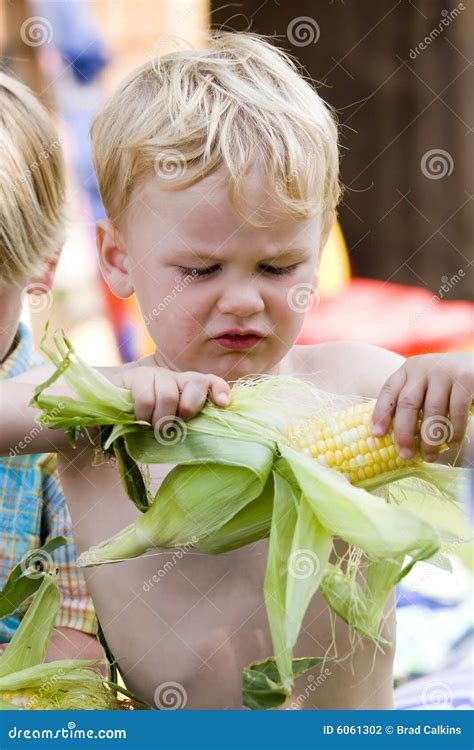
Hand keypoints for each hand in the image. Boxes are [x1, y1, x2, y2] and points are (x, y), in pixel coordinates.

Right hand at [113, 366, 230, 427]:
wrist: (110, 401)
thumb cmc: (146, 419)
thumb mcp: (168, 422)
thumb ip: (183, 426)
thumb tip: (200, 445)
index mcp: (190, 389)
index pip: (211, 382)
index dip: (220, 390)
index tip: (222, 404)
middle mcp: (178, 378)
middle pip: (196, 384)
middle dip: (187, 409)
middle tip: (172, 426)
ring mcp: (159, 375)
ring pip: (169, 395)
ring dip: (160, 419)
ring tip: (152, 428)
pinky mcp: (139, 376)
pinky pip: (146, 398)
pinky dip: (143, 415)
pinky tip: (138, 421)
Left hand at [371, 353, 472, 461]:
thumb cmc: (448, 383)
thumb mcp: (425, 386)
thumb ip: (411, 402)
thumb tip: (395, 439)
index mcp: (408, 370)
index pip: (389, 391)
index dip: (381, 413)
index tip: (377, 435)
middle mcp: (423, 368)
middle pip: (407, 403)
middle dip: (404, 432)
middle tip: (405, 455)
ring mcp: (444, 371)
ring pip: (432, 411)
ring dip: (430, 438)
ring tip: (429, 457)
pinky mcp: (465, 378)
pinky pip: (457, 410)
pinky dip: (454, 431)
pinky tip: (452, 444)